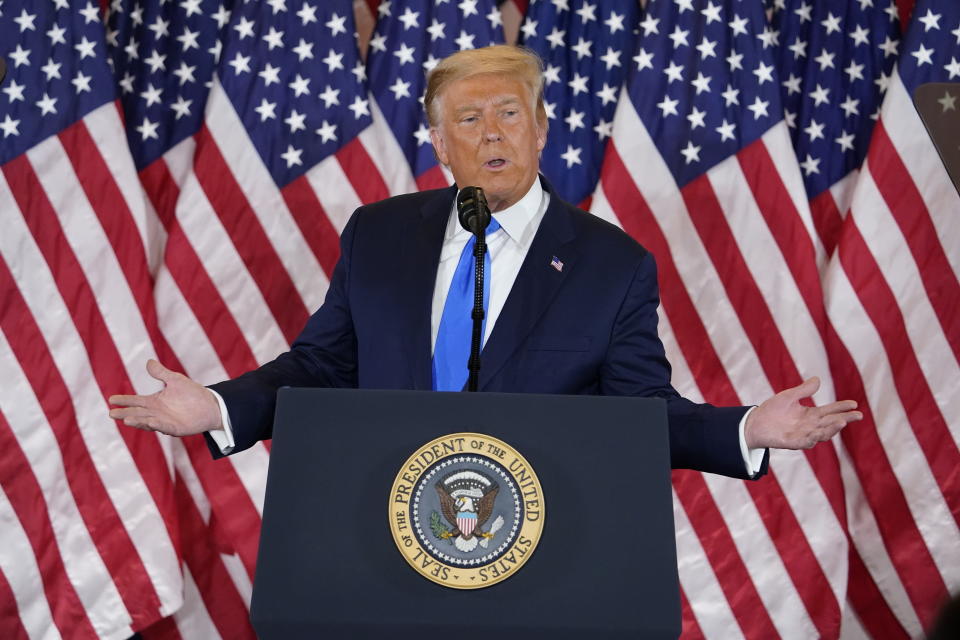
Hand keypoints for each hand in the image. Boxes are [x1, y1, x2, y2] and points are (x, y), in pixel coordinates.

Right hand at [109, 359, 222, 436]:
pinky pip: (165, 428)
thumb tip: (148, 362)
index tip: (111, 400)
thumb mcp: (175, 380)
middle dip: (125, 413)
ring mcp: (165, 422)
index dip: (124, 401)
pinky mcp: (176, 429)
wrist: (210, 405)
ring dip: (137, 421)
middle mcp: (157, 413)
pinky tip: (150, 422)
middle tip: (111, 413)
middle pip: (137, 413)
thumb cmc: (192, 393)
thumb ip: (161, 373)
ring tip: (125, 419)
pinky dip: (157, 426)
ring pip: (147, 422)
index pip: (136, 401)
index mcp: (155, 402)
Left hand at [745, 377, 861, 449]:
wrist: (755, 423)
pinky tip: (819, 432)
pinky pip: (806, 442)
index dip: (842, 407)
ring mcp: (803, 435)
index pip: (830, 410)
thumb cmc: (772, 410)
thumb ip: (803, 390)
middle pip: (831, 422)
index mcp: (811, 414)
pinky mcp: (793, 442)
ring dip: (832, 428)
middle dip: (845, 419)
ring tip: (842, 421)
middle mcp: (810, 425)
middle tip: (858, 415)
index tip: (854, 403)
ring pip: (822, 433)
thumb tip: (818, 379)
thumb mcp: (789, 397)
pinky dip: (813, 438)